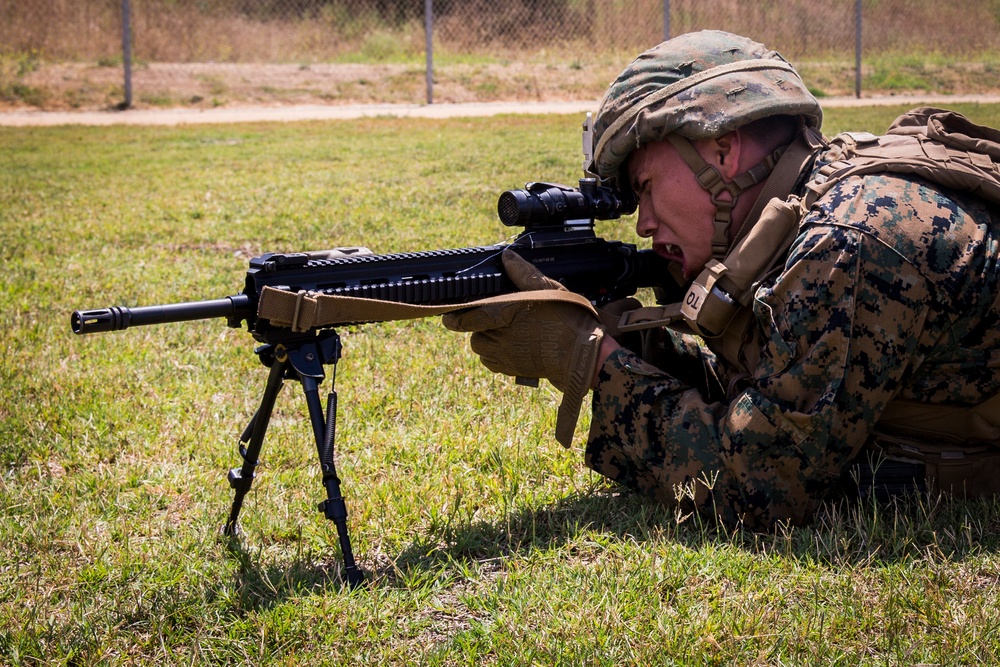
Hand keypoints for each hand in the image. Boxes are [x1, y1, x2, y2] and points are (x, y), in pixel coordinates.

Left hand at [443, 250, 604, 445]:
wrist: (581, 355)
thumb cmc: (566, 321)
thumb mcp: (547, 289)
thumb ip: (523, 273)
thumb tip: (507, 256)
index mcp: (503, 315)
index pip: (466, 318)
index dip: (454, 317)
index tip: (448, 315)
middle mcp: (500, 338)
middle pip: (474, 334)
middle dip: (477, 326)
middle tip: (491, 317)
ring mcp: (506, 356)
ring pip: (481, 349)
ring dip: (485, 340)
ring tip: (501, 331)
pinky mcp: (513, 369)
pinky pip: (491, 363)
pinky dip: (493, 355)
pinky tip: (507, 346)